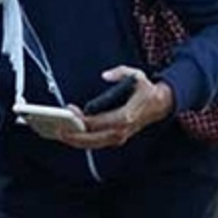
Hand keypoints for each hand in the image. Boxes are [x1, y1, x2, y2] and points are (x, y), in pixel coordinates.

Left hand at [59, 66, 173, 149]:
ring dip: (76, 140)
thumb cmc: (146, 91)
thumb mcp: (137, 76)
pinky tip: (71, 135)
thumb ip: (120, 73)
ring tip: (60, 133)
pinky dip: (83, 140)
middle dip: (74, 135)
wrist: (160, 105)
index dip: (81, 120)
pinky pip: (97, 143)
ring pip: (93, 144)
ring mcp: (119, 137)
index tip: (69, 113)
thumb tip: (105, 75)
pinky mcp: (116, 138)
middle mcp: (121, 130)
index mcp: (125, 116)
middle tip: (58, 129)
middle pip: (92, 139)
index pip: (98, 122)